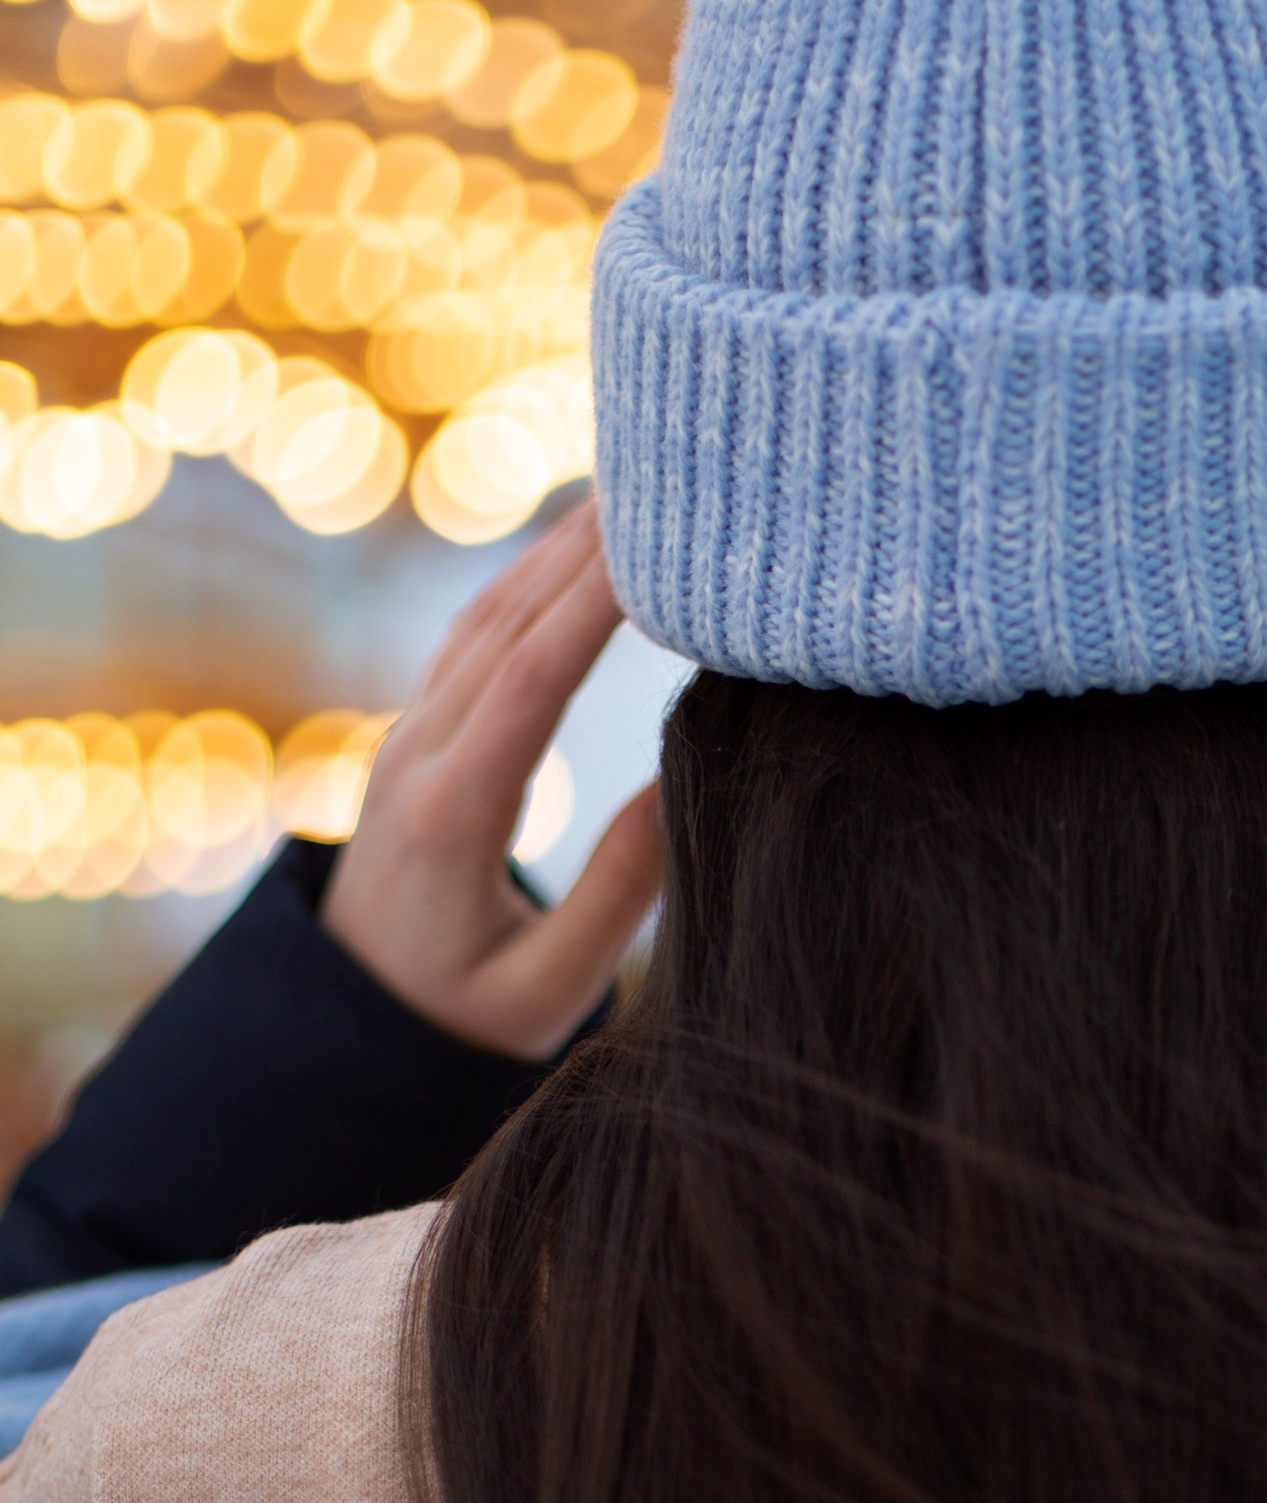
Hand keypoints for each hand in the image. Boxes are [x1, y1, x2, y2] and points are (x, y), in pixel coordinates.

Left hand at [320, 496, 661, 1060]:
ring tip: (635, 484)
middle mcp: (421, 756)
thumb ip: (617, 896)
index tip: (662, 547)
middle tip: (667, 476)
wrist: (351, 1025)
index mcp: (453, 814)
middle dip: (588, 547)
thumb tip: (680, 782)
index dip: (597, 606)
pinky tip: (582, 543)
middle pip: (510, 623)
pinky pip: (480, 634)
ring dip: (560, 548)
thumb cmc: (461, 1019)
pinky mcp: (421, 734)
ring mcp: (412, 737)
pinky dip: (535, 579)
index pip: (531, 682)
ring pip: (490, 615)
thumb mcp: (545, 992)